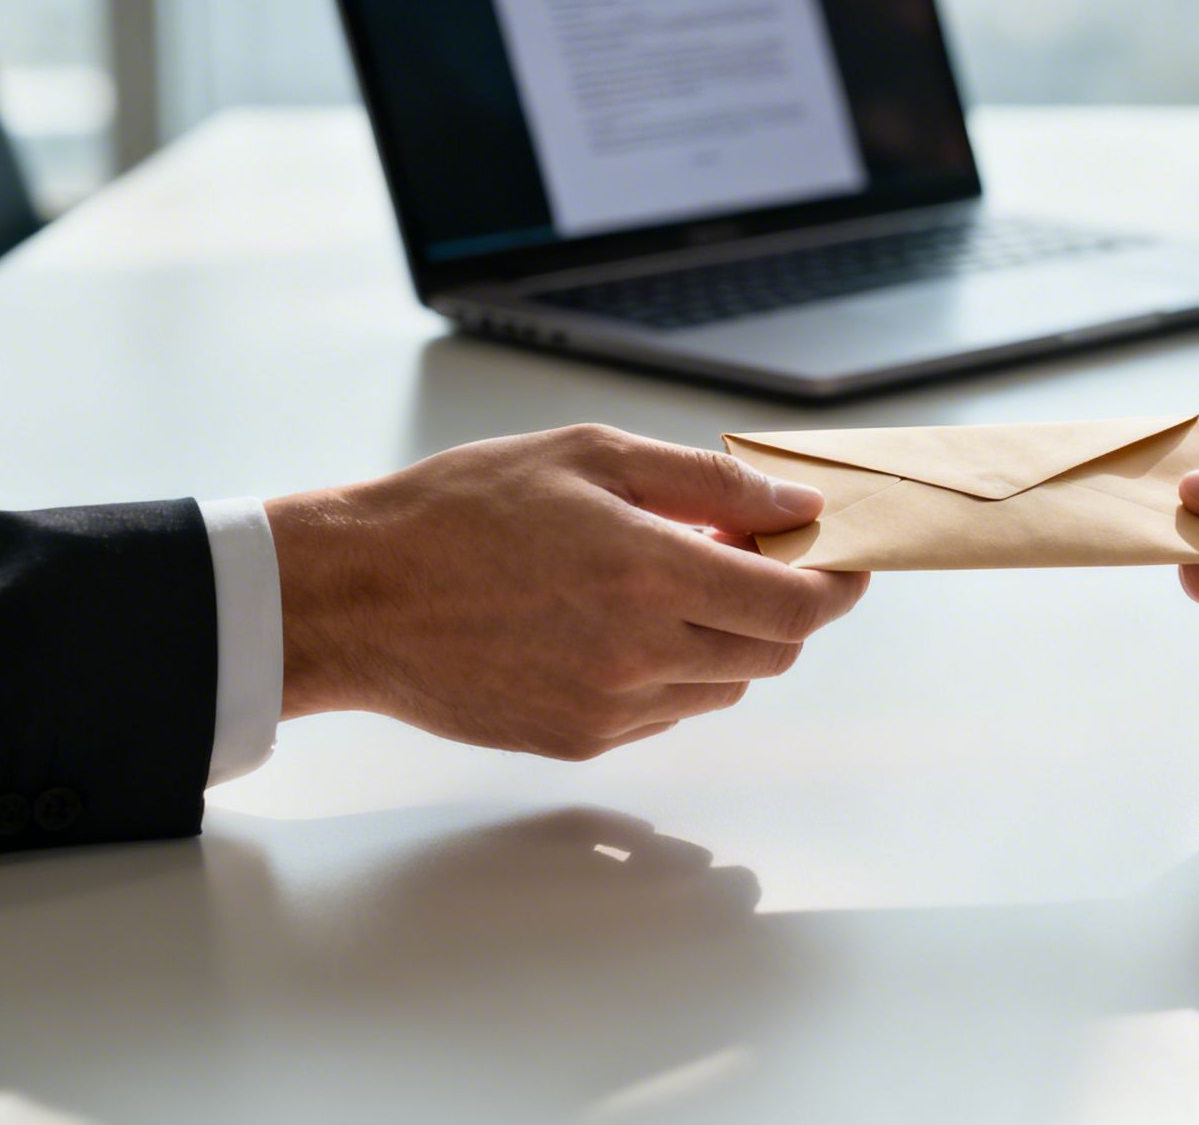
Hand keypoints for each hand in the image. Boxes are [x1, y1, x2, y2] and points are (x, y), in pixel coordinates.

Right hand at [266, 425, 867, 758]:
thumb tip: (794, 502)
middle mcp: (640, 653)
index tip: (846, 561)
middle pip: (773, 652)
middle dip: (787, 607)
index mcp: (649, 573)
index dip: (837, 585)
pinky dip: (675, 670)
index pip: (794, 605)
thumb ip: (707, 483)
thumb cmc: (460, 511)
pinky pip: (668, 710)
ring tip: (672, 583)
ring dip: (730, 638)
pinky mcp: (580, 740)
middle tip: (758, 558)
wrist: (353, 597)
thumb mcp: (589, 458)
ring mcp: (611, 707)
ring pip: (725, 685)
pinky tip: (622, 625)